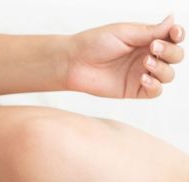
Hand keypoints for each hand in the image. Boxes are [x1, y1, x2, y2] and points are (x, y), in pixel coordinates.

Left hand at [66, 15, 183, 97]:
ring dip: (162, 68)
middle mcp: (147, 56)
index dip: (178, 35)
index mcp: (146, 39)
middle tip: (154, 48)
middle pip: (175, 56)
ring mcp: (142, 73)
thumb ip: (150, 30)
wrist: (73, 62)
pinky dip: (155, 85)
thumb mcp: (124, 32)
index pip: (172, 38)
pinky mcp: (134, 90)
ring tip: (145, 62)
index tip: (175, 33)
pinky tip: (143, 78)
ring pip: (168, 74)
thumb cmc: (94, 43)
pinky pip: (155, 91)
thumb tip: (173, 19)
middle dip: (170, 52)